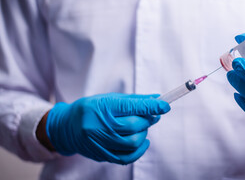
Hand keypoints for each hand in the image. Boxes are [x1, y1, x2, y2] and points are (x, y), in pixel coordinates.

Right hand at [45, 93, 169, 163]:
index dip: (150, 106)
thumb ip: (134, 101)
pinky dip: (139, 150)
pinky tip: (143, 141)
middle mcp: (98, 126)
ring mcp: (99, 143)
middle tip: (152, 114)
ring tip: (142, 127)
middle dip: (148, 119)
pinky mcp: (102, 155)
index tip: (165, 105)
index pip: (130, 107)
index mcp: (101, 107)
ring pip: (133, 142)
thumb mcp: (109, 99)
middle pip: (133, 125)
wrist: (66, 127)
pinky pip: (127, 157)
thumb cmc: (91, 109)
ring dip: (144, 133)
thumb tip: (157, 99)